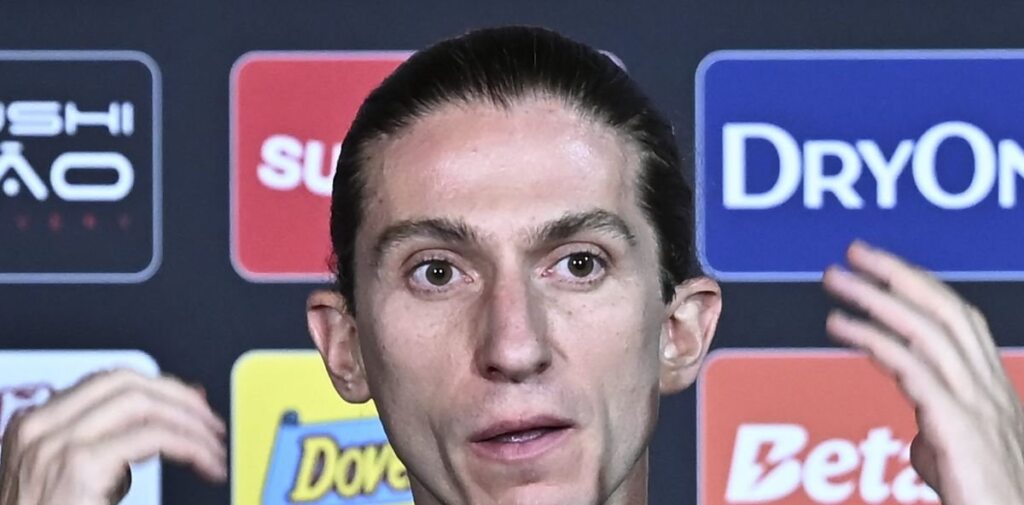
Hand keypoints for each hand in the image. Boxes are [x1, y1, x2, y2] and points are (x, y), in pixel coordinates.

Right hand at [0, 369, 225, 504]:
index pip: (107, 383)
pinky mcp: (79, 465)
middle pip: (126, 381)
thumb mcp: (85, 480)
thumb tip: (173, 415)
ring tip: (215, 446)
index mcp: (35, 425)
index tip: (193, 405)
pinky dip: (191, 446)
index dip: (160, 388)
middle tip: (211, 423)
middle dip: (180, 397)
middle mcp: (39, 427)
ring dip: (192, 421)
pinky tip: (206, 463)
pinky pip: (154, 438)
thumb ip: (119, 445)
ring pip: (144, 402)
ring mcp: (56, 443)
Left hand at [823, 240, 1023, 503]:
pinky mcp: (959, 428)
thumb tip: (922, 435)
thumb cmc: (984, 499)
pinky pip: (913, 369)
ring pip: (928, 331)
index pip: (959, 320)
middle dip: (898, 274)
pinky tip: (840, 326)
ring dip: (876, 298)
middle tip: (853, 253)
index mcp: (993, 390)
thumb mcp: (960, 460)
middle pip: (946, 311)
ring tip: (836, 280)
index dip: (921, 285)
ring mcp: (980, 407)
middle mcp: (991, 390)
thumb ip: (941, 435)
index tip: (881, 264)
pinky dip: (873, 339)